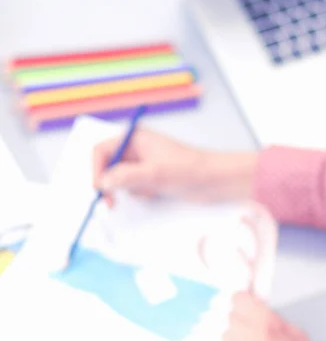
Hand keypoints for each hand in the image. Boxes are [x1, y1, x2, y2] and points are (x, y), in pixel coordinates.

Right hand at [93, 128, 256, 204]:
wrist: (214, 180)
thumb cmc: (188, 169)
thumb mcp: (154, 173)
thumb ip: (125, 176)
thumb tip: (101, 182)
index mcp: (135, 137)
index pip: (101, 150)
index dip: (95, 169)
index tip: (97, 188)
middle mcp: (136, 148)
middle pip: (107, 165)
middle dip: (109, 183)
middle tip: (110, 203)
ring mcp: (143, 164)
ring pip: (119, 179)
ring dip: (127, 190)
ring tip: (147, 192)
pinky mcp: (151, 178)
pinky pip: (133, 188)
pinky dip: (139, 194)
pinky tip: (155, 194)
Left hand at [220, 292, 325, 340]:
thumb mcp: (297, 334)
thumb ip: (273, 320)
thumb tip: (259, 311)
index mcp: (265, 324)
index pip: (238, 300)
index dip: (243, 302)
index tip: (244, 305)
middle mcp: (247, 339)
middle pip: (231, 319)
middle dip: (241, 323)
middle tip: (253, 333)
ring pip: (225, 339)